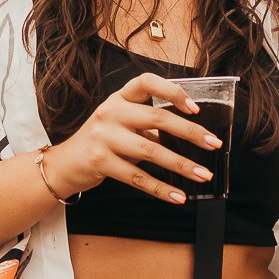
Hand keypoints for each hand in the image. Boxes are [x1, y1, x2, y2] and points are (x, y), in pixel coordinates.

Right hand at [42, 72, 221, 204]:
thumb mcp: (121, 124)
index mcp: (119, 98)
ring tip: (204, 175)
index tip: (195, 108)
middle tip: (213, 144)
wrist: (64, 165)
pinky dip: (161, 189)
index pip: (146, 82)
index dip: (173, 90)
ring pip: (151, 150)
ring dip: (182, 165)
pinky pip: (137, 177)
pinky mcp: (100, 162)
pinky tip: (179, 196)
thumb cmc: (102, 142)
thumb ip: (149, 125)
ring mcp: (103, 136)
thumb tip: (190, 135)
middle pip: (157, 117)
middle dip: (190, 132)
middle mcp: (110, 112)